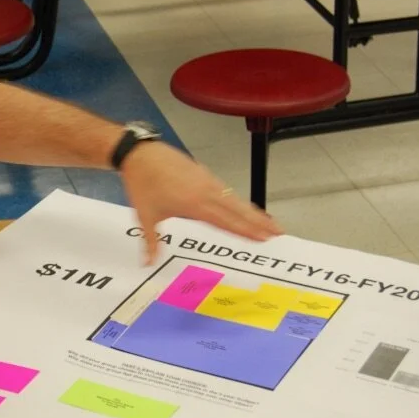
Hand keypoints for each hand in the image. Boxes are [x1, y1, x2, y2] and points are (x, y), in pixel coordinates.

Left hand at [119, 142, 282, 264]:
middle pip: (238, 210)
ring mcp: (206, 180)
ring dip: (252, 211)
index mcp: (194, 204)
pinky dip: (238, 200)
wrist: (139, 153)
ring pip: (235, 199)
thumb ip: (151, 242)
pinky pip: (226, 189)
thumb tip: (148, 264)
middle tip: (278, 232)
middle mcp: (205, 191)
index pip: (226, 221)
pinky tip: (243, 206)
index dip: (247, 231)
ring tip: (269, 222)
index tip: (264, 238)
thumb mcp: (145, 216)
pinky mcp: (203, 172)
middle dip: (259, 222)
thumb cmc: (142, 184)